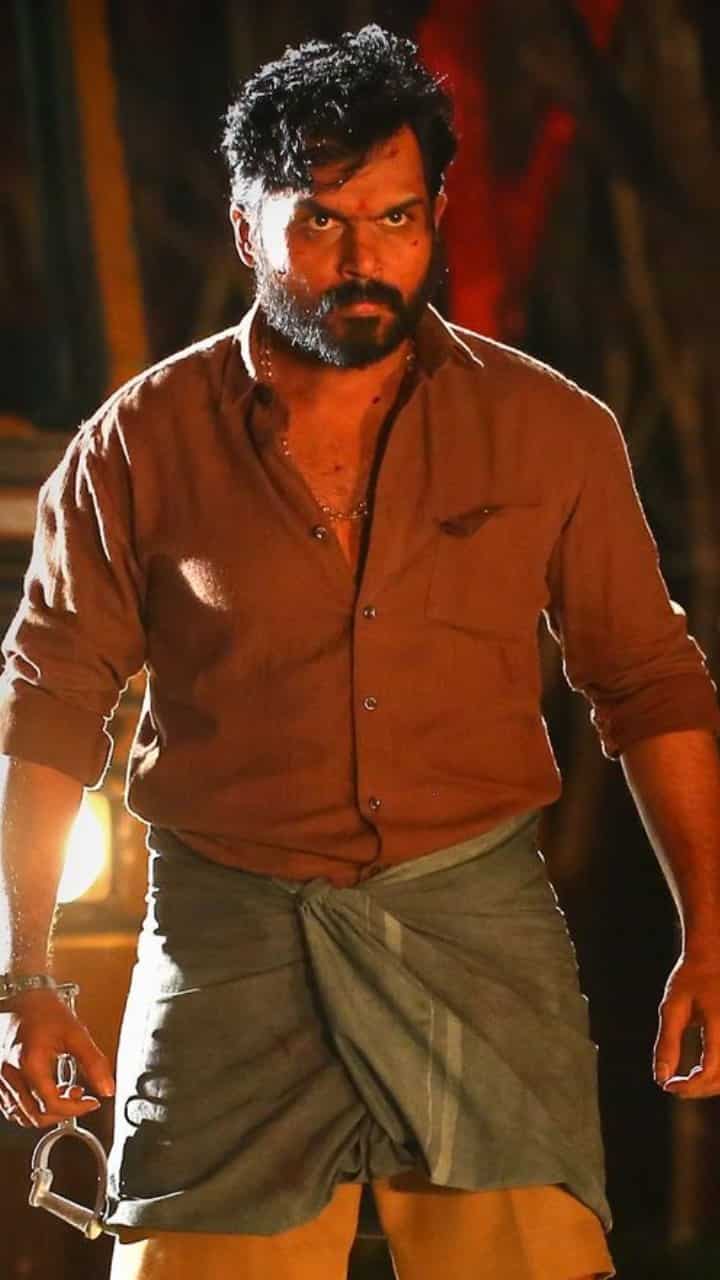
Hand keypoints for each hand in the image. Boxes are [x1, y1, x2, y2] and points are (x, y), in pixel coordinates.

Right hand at [0, 988, 114, 1127]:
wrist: (24, 996)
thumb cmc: (45, 1010)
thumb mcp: (76, 1034)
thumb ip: (94, 1063)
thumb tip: (107, 1088)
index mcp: (31, 1064)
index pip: (52, 1105)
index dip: (77, 1109)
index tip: (92, 1102)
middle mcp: (12, 1075)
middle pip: (36, 1116)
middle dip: (63, 1113)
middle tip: (81, 1099)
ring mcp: (2, 1078)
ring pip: (21, 1115)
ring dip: (46, 1112)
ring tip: (65, 1094)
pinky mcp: (1, 1078)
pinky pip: (12, 1106)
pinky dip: (31, 1107)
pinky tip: (47, 1093)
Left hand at [654, 954, 719, 1097]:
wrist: (715, 958)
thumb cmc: (690, 980)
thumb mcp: (672, 1007)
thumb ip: (667, 1043)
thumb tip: (661, 1077)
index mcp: (719, 1020)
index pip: (711, 1067)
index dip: (690, 1085)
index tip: (668, 1087)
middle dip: (699, 1090)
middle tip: (674, 1088)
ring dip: (710, 1086)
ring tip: (687, 1083)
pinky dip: (719, 1076)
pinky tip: (702, 1075)